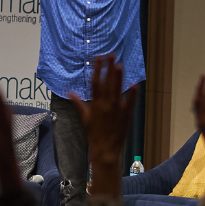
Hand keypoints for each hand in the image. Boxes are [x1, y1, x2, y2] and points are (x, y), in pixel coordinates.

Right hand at [70, 56, 135, 194]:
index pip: (95, 83)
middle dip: (109, 68)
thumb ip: (78, 104)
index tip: (98, 58)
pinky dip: (133, 94)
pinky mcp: (126, 115)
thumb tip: (69, 92)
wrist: (105, 150)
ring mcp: (117, 109)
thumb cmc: (93, 134)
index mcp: (95, 104)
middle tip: (111, 55)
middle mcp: (106, 104)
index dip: (97, 69)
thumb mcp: (84, 118)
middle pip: (107, 83)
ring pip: (118, 90)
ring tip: (120, 64)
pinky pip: (130, 102)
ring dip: (119, 77)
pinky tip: (135, 84)